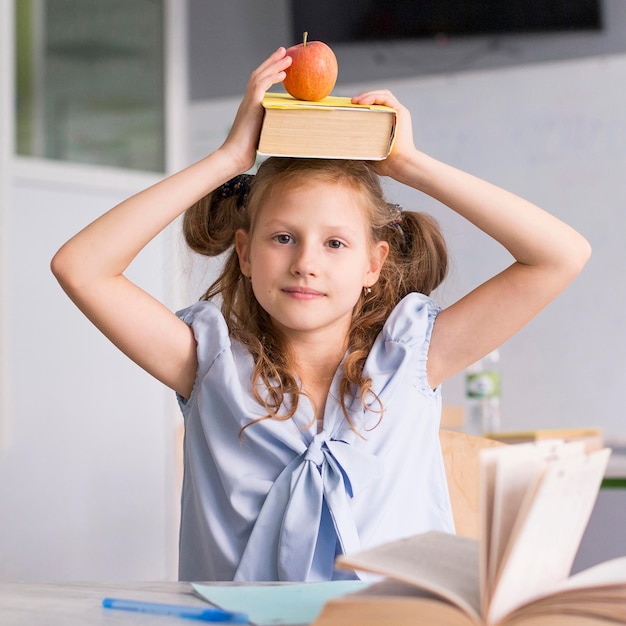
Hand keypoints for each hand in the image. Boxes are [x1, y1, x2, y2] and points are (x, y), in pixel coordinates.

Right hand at [220, 48, 291, 171]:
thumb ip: (271, 128)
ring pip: (260, 76)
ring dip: (274, 65)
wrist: (234, 156)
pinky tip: (282, 74)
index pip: (260, 83)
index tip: (281, 65)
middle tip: (285, 51)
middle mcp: (248, 101)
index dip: (270, 71)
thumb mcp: (263, 136)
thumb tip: (286, 131)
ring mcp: (248, 102)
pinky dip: (271, 78)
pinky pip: (261, 86)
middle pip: (260, 74)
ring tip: (287, 57)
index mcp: (251, 106)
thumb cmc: (247, 152)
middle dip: (272, 61)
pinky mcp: (250, 106)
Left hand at [351, 90, 416, 180]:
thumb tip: (342, 142)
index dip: (362, 104)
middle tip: (350, 103)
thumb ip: (360, 144)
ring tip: (354, 101)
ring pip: (382, 96)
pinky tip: (362, 102)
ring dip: (367, 96)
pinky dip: (373, 96)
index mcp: (387, 123)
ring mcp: (398, 113)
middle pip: (378, 99)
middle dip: (363, 98)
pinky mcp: (401, 112)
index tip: (349, 108)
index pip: (375, 107)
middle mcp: (394, 115)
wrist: (399, 165)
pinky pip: (385, 98)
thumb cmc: (386, 163)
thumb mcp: (368, 150)